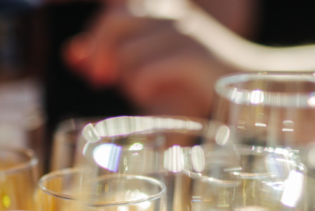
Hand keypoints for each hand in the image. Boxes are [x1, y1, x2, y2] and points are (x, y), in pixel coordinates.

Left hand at [65, 4, 235, 116]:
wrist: (244, 85)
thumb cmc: (186, 80)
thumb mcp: (140, 68)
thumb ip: (105, 58)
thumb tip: (70, 53)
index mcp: (159, 12)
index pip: (110, 13)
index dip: (95, 42)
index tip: (98, 73)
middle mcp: (170, 15)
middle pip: (113, 24)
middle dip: (102, 57)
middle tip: (104, 82)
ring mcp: (183, 33)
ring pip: (128, 55)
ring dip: (129, 79)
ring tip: (145, 89)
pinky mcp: (192, 57)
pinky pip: (146, 72)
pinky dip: (145, 88)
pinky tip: (155, 94)